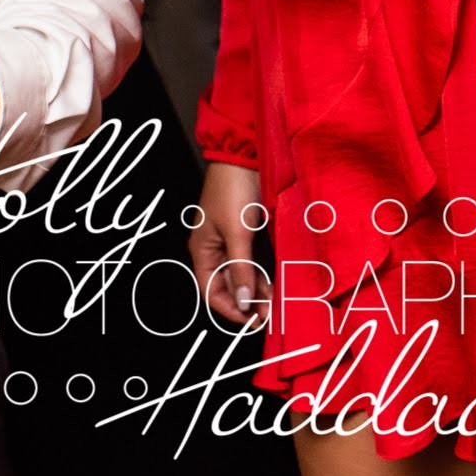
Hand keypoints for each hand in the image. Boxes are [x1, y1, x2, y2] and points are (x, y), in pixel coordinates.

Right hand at [189, 162, 265, 327]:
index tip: (251, 319)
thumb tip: (243, 301)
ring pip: (241, 274)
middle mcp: (213, 248)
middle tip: (269, 313)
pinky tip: (273, 282)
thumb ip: (241, 268)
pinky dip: (260, 273)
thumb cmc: (234, 189)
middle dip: (246, 301)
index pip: (211, 291)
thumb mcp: (238, 233)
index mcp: (202, 250)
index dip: (229, 308)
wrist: (245, 155)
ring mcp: (230, 240)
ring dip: (255, 288)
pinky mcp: (246, 231)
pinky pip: (251, 260)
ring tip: (274, 302)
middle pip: (227, 285)